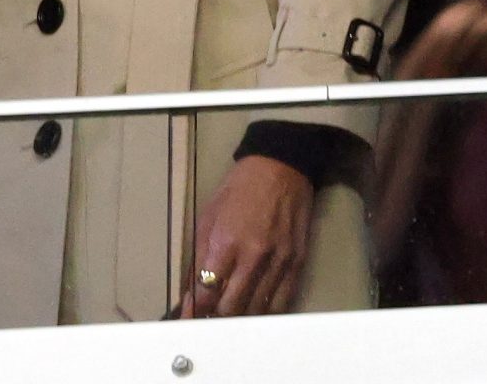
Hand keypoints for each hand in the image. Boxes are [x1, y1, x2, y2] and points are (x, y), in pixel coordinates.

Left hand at [179, 156, 313, 317]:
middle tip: (209, 320)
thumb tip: (191, 291)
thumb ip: (199, 255)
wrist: (280, 167)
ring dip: (240, 318)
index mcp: (226, 241)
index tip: (190, 318)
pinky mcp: (296, 264)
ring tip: (229, 318)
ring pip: (256, 310)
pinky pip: (281, 303)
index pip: (207, 291)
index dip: (196, 310)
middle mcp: (253, 256)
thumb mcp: (209, 215)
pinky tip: (255, 312)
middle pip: (231, 307)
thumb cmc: (239, 188)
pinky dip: (265, 313)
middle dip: (216, 318)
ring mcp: (278, 262)